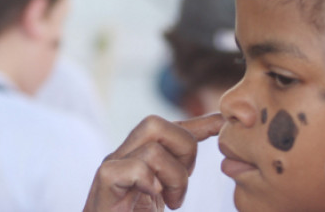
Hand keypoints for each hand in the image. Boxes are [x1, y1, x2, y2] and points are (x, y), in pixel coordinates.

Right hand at [83, 113, 223, 211]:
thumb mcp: (163, 199)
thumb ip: (175, 181)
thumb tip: (212, 166)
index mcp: (138, 160)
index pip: (167, 128)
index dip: (197, 123)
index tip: (221, 122)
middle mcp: (122, 157)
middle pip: (155, 123)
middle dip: (183, 149)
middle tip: (181, 185)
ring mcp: (111, 169)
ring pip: (151, 146)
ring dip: (174, 176)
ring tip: (172, 201)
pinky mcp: (104, 184)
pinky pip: (135, 167)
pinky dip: (151, 182)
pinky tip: (154, 199)